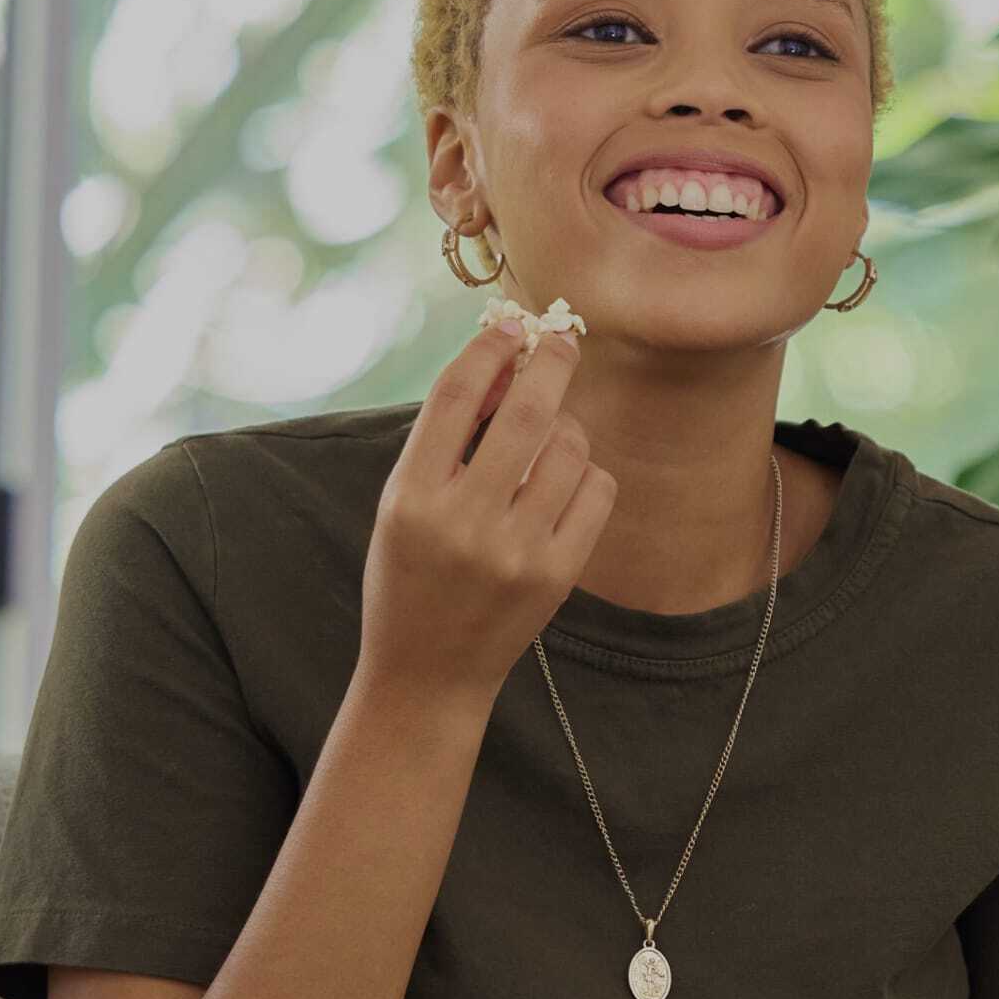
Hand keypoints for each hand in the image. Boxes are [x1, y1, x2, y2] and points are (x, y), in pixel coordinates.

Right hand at [355, 314, 612, 706]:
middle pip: (525, 411)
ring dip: (567, 426)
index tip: (511, 325)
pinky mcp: (556, 576)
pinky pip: (596, 491)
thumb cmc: (411, 574)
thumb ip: (445, 439)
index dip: (490, 348)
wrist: (427, 674)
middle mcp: (463, 522)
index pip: (456, 396)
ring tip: (549, 437)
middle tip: (561, 339)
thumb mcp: (402, 505)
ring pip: (568, 448)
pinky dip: (586, 473)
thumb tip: (506, 361)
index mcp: (411, 497)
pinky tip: (564, 483)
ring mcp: (514, 552)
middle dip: (550, 362)